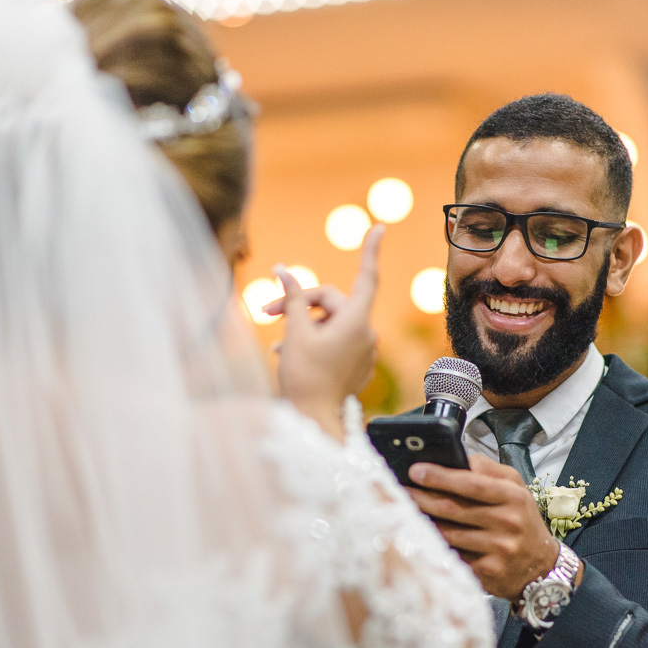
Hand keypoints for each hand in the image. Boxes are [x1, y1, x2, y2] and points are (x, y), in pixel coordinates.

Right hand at [266, 225, 382, 436]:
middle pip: (332, 302)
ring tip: (277, 343)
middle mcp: (366, 333)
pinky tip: (289, 354)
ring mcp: (364, 351)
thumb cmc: (304, 377)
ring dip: (303, 326)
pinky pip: (336, 342)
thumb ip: (293, 298)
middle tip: (266, 312)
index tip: (380, 227)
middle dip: (301, 303)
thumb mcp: (295, 332)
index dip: (371, 250)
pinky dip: (314, 341)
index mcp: (356, 321)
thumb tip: (285, 271)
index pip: (367, 276)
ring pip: (330, 323)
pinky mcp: (357, 365)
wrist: (314, 421)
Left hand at [406, 454, 560, 601]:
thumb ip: (488, 470)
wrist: (541, 566)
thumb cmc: (522, 521)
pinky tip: (419, 536)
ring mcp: (498, 549)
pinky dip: (434, 546)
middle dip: (422, 497)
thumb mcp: (516, 489)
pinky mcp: (488, 572)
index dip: (441, 476)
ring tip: (403, 510)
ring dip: (423, 522)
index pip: (472, 483)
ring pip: (448, 534)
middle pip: (454, 508)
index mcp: (512, 496)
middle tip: (400, 489)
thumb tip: (457, 457)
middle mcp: (507, 522)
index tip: (415, 470)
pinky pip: (453, 556)